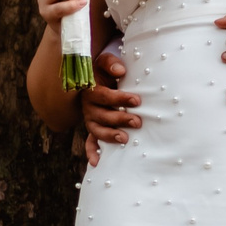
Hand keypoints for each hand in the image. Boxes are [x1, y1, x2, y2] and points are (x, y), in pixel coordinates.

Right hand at [79, 48, 141, 164]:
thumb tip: (120, 71)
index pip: (103, 96)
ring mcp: (90, 119)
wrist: (96, 77)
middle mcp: (88, 107)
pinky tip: (97, 163)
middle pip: (101, 116)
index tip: (137, 100)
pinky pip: (89, 143)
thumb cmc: (105, 70)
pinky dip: (92, 152)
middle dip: (120, 119)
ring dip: (110, 136)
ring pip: (96, 130)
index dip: (120, 98)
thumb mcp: (106, 63)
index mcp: (90, 90)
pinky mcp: (93, 128)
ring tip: (125, 139)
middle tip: (137, 121)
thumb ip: (111, 64)